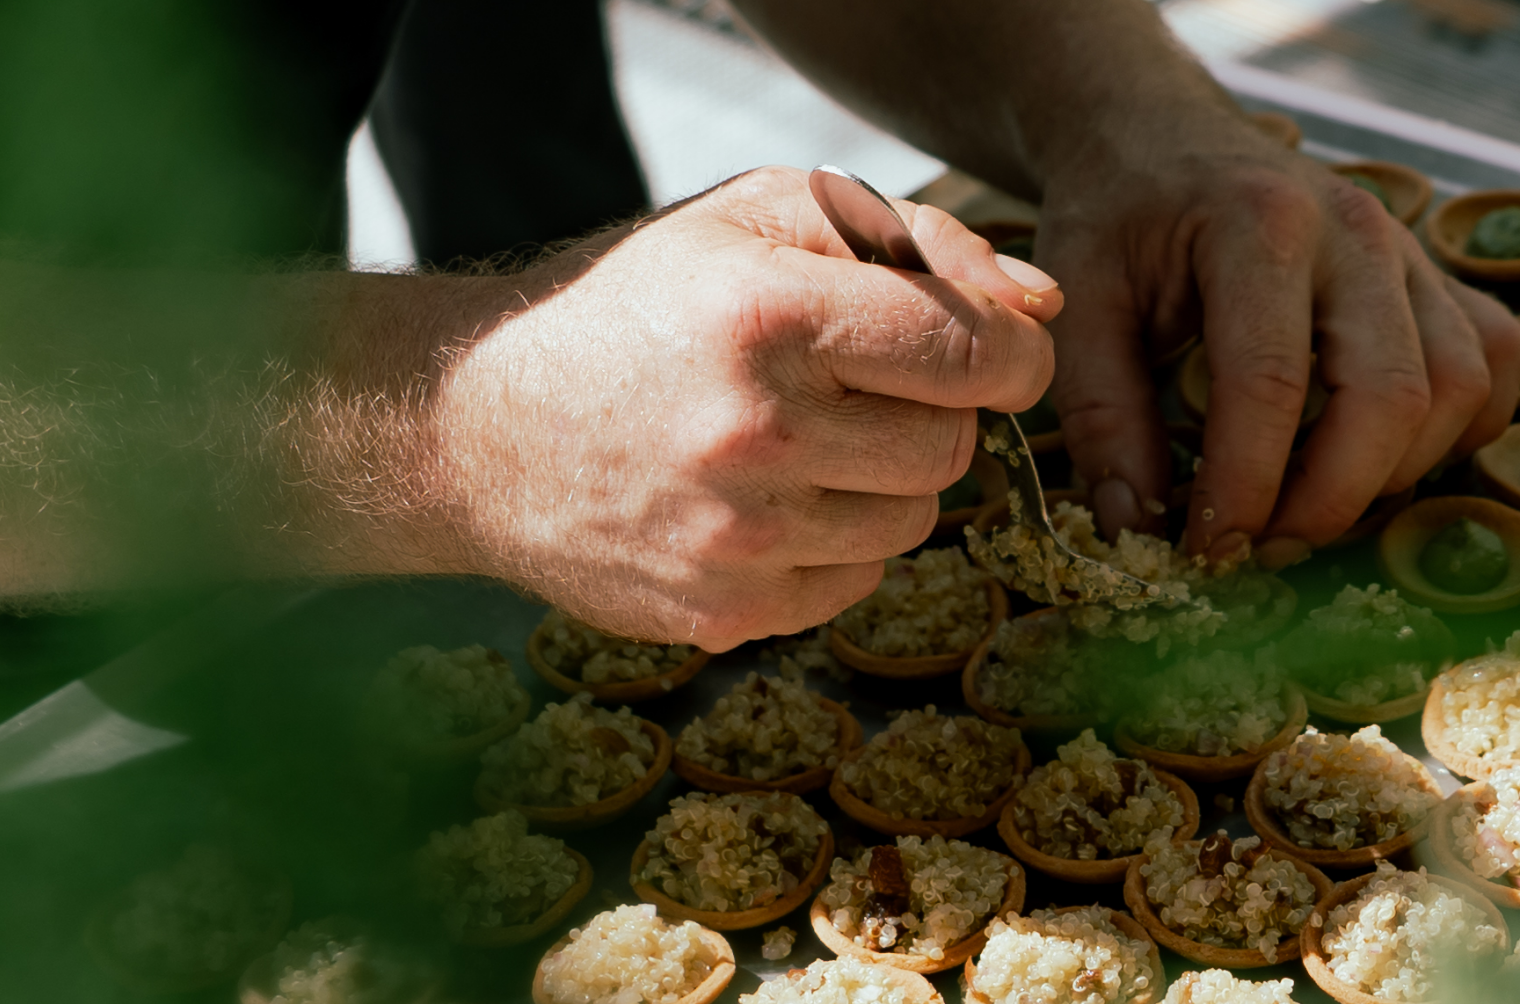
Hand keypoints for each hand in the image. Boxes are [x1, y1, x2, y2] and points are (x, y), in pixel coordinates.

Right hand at [424, 166, 1060, 649]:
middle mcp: (755, 433)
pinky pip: (856, 585)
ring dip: (886, 480)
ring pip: (914, 521)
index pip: (974, 350)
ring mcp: (738, 537)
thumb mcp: (757, 220)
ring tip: (804, 438)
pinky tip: (767, 499)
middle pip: (953, 446)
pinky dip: (835, 544)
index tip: (994, 348)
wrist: (478, 427)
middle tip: (864, 386)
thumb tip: (1041, 307)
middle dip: (934, 413)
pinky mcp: (724, 612)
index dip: (1011, 351)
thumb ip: (915, 241)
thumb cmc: (640, 307)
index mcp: (770, 316)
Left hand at [1032, 120, 1519, 563]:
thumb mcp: (1076, 301)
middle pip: (1392, 395)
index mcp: (1260, 222)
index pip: (1273, 383)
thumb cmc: (1120, 218)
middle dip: (1331, 501)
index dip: (1245, 490)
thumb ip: (1102, 415)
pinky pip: (1494, 368)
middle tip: (1263, 549)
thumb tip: (1139, 526)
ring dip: (1391, 477)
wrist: (1167, 138)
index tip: (1206, 552)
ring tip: (1307, 507)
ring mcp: (1414, 252)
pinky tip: (1379, 458)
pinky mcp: (1442, 277)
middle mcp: (1358, 232)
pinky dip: (1453, 435)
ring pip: (1458, 390)